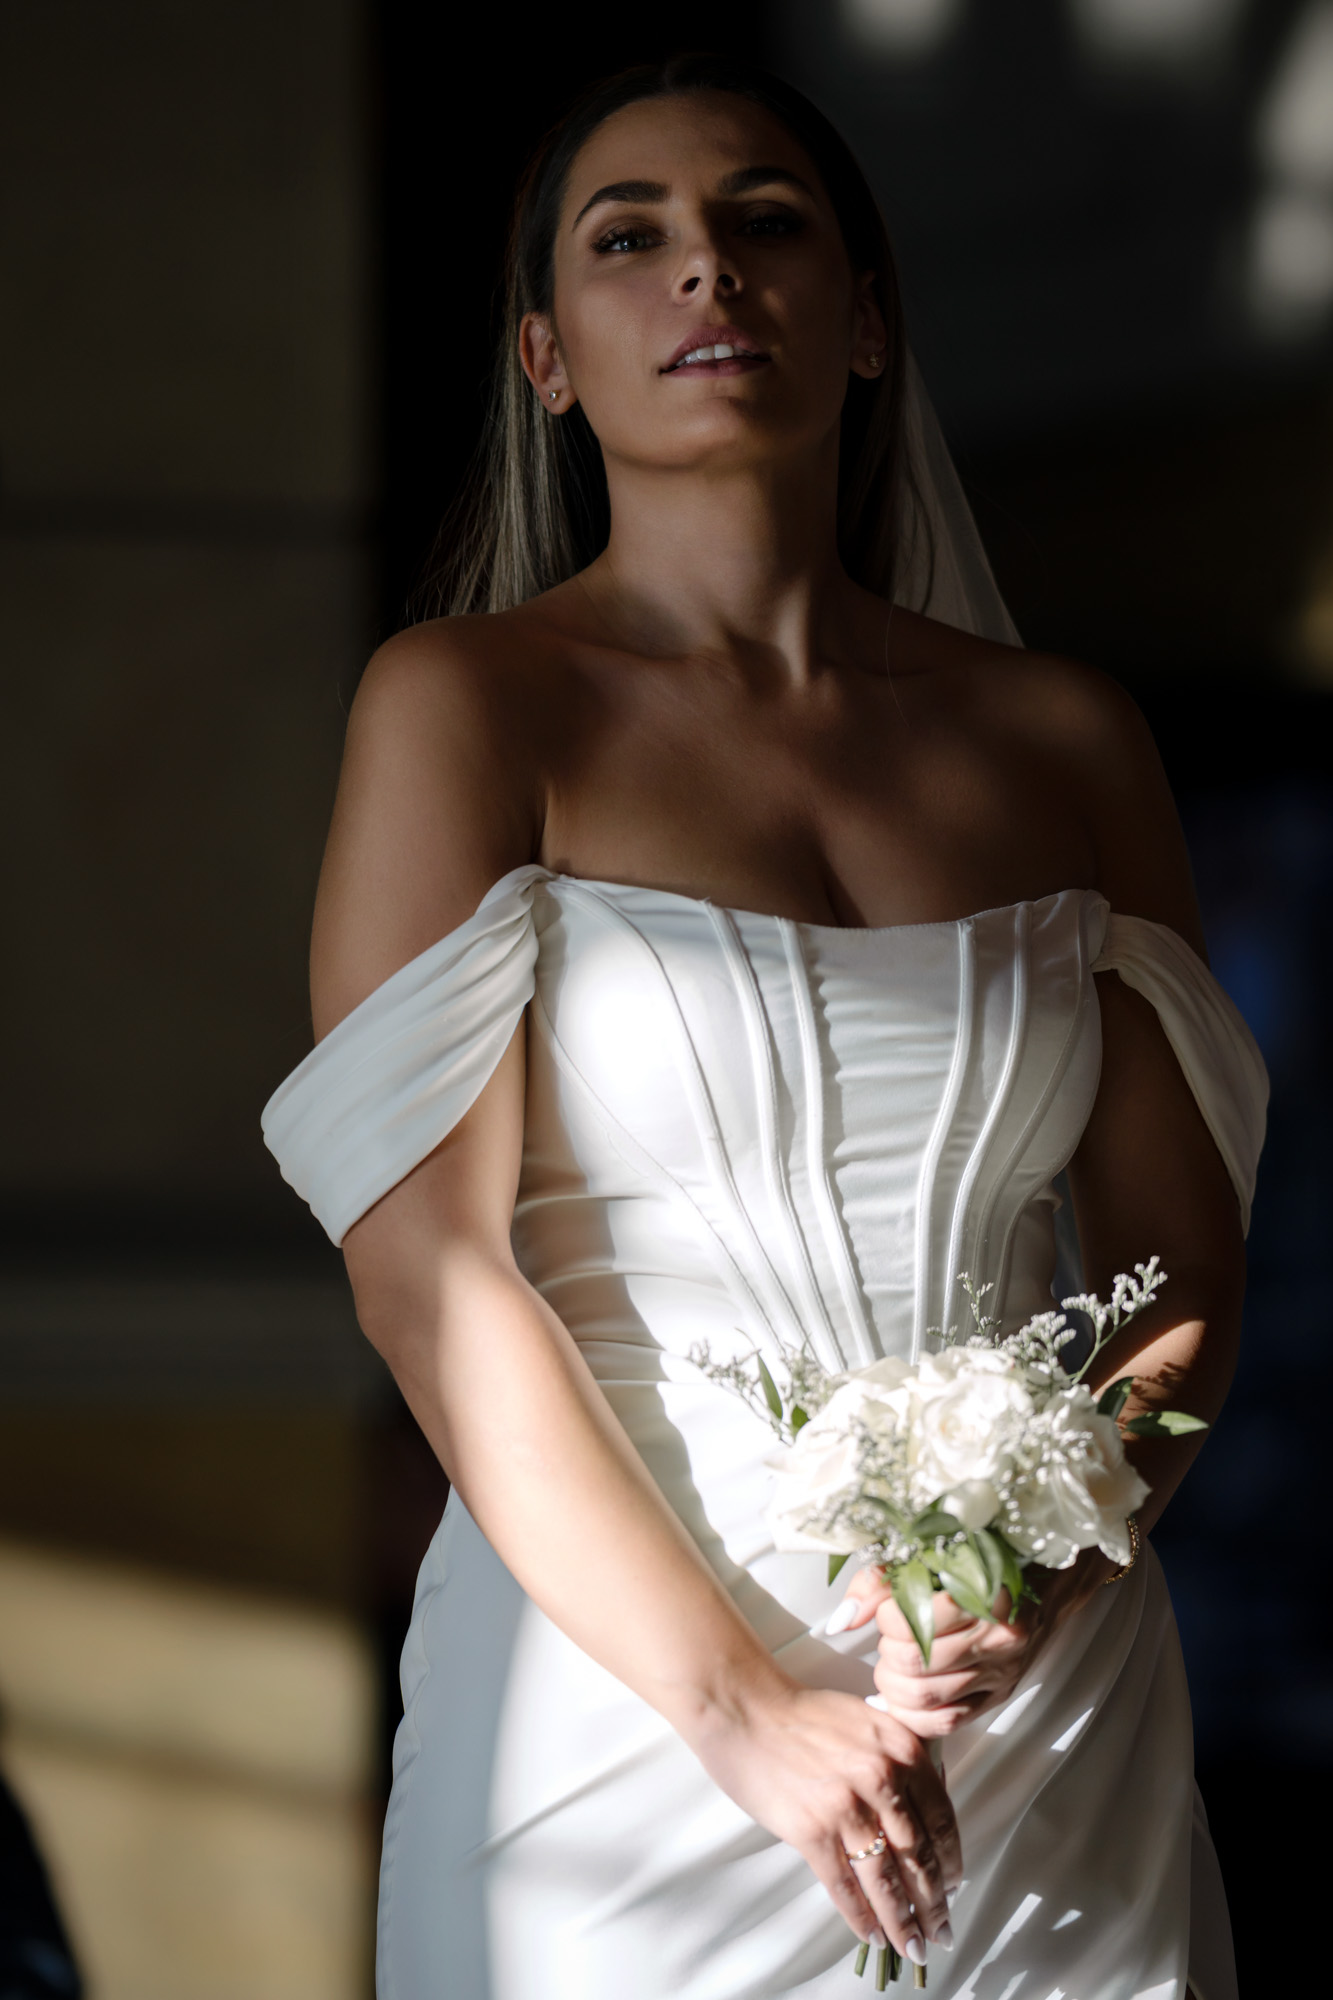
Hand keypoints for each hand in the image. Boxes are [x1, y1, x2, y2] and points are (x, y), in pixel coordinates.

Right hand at [688, 1672, 959, 1962]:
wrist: (746, 1710)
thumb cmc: (804, 1716)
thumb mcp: (869, 1723)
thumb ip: (899, 1763)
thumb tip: (922, 1820)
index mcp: (902, 1749)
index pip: (942, 1820)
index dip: (952, 1864)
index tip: (956, 1889)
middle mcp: (882, 1779)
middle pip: (919, 1857)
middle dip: (934, 1904)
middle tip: (941, 1933)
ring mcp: (846, 1807)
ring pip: (885, 1880)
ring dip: (903, 1922)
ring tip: (913, 1947)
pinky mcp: (811, 1830)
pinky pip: (844, 1886)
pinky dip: (861, 1917)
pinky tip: (871, 1935)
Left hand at [830, 1553, 1110, 1738]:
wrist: (1045, 1577)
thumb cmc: (981, 1559)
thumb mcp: (929, 1554)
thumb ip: (879, 1583)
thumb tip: (841, 1621)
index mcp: (985, 1596)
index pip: (913, 1622)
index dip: (886, 1618)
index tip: (888, 1610)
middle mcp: (998, 1639)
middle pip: (915, 1664)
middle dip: (887, 1655)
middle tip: (888, 1640)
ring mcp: (1000, 1672)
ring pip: (927, 1698)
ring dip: (894, 1685)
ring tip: (892, 1665)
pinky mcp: (998, 1696)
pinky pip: (948, 1722)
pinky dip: (914, 1717)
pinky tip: (897, 1700)